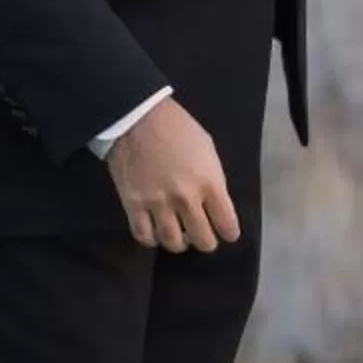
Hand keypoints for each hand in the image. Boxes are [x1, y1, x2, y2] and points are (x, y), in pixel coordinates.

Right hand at [102, 97, 241, 252]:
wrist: (139, 118)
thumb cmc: (178, 128)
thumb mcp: (208, 149)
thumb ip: (213, 179)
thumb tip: (214, 203)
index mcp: (209, 182)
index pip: (226, 223)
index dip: (229, 233)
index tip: (228, 233)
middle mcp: (186, 198)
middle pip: (202, 239)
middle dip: (207, 242)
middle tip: (204, 238)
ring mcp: (158, 204)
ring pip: (172, 243)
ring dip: (179, 244)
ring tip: (180, 237)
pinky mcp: (133, 205)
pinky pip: (144, 236)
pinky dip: (152, 240)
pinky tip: (156, 234)